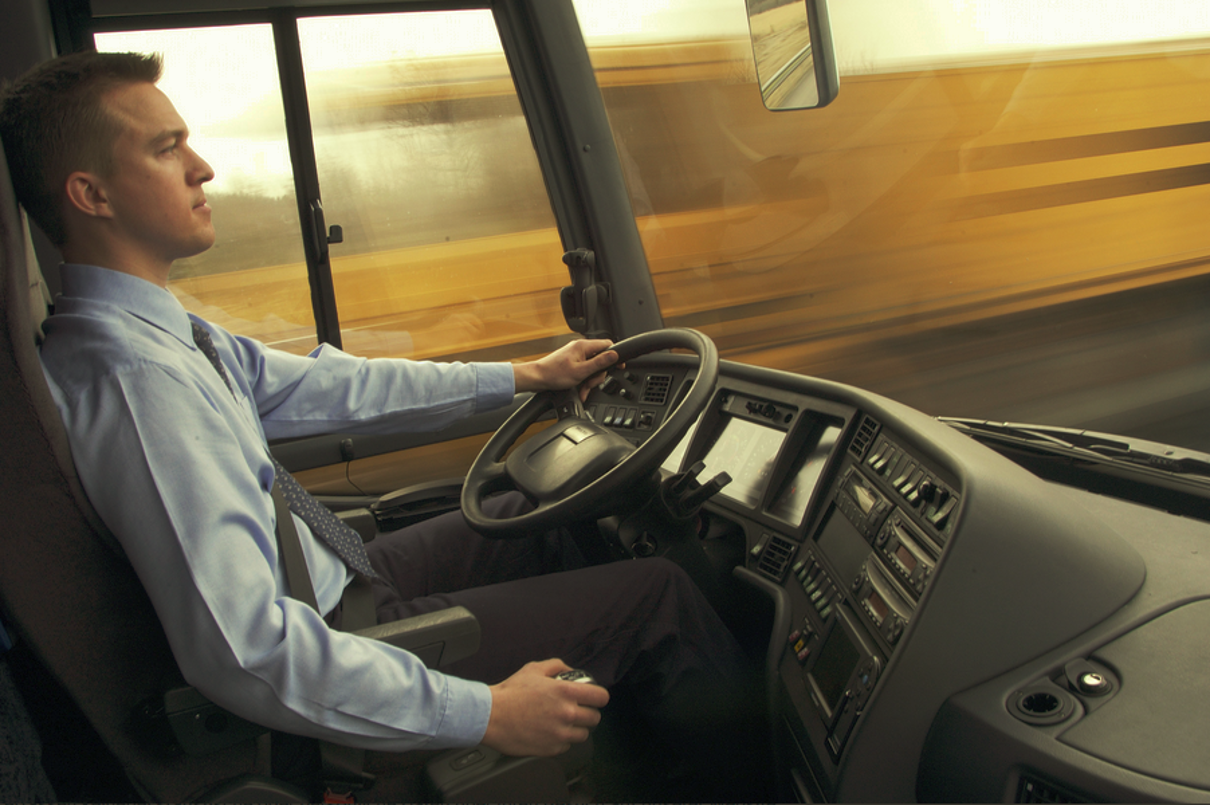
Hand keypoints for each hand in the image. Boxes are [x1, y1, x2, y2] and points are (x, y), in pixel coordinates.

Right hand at [481, 659, 609, 756]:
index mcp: (566, 692)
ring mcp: (560, 733)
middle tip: (576, 710)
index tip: (594, 698)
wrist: (491, 716)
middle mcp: (567, 713)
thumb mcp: (534, 669)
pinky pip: (567, 746)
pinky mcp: (552, 749)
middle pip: (595, 718)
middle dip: (587, 712)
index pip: (601, 697)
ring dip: (576, 728)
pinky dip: (561, 740)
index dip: (598, 696)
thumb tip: (570, 671)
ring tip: (562, 722)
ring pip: (583, 734)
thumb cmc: (510, 693)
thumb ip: (557, 666)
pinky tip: (550, 732)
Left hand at [512, 339, 617, 400]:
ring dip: (590, 380)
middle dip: (597, 375)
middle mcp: (580, 348)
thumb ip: (599, 363)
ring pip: (593, 368)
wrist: (537, 378)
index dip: (615, 356)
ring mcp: (576, 355)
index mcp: (583, 346)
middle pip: (601, 360)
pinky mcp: (572, 363)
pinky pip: (584, 370)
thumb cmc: (554, 374)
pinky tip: (580, 389)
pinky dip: (583, 380)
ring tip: (582, 388)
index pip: (607, 345)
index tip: (618, 367)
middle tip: (590, 383)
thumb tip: (614, 355)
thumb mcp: (581, 371)